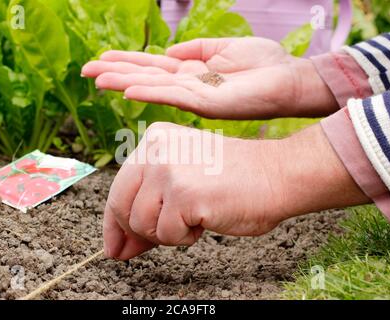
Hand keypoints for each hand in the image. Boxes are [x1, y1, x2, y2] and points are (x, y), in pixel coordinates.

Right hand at [82, 38, 338, 119]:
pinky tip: (130, 90)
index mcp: (191, 71)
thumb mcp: (224, 47)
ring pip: (153, 87)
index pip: (151, 66)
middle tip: (85, 70)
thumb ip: (195, 49)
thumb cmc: (262, 64)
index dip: (126, 61)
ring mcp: (195, 95)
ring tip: (98, 79)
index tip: (100, 59)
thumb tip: (168, 52)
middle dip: (115, 72)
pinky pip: (174, 96)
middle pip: (146, 77)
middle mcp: (188, 85)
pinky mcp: (207, 102)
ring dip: (125, 83)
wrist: (289, 79)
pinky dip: (151, 92)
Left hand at [103, 122, 368, 259]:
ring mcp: (168, 170)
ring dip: (167, 233)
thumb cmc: (233, 181)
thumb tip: (117, 248)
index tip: (114, 246)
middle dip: (139, 231)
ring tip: (194, 219)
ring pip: (141, 224)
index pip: (118, 188)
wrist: (275, 175)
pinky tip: (204, 221)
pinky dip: (185, 237)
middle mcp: (156, 149)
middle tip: (165, 235)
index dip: (114, 223)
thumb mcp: (182, 183)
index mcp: (154, 140)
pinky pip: (167, 234)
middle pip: (121, 207)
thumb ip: (148, 208)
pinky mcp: (183, 193)